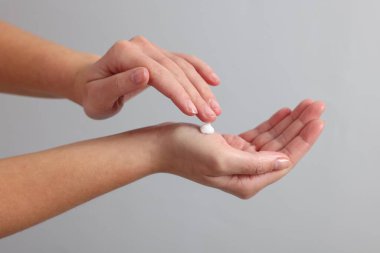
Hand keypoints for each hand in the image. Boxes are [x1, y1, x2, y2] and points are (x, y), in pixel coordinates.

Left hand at [74, 36, 220, 119]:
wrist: (91, 83)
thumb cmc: (92, 93)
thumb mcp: (97, 97)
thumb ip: (118, 85)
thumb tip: (144, 74)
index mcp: (125, 53)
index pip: (158, 73)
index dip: (177, 92)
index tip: (192, 111)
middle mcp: (141, 47)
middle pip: (175, 70)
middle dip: (195, 94)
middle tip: (210, 115)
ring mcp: (152, 49)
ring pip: (184, 66)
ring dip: (202, 88)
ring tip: (214, 108)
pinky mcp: (159, 56)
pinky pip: (184, 61)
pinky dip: (200, 71)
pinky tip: (213, 81)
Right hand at [155, 99, 323, 198]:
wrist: (160, 145)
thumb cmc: (183, 152)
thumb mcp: (221, 158)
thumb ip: (255, 164)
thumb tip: (284, 162)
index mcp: (246, 180)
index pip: (283, 161)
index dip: (303, 141)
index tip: (317, 121)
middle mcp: (246, 172)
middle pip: (281, 148)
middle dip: (300, 127)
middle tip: (316, 107)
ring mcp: (240, 158)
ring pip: (272, 139)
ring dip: (289, 122)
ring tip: (305, 105)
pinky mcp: (233, 146)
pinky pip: (259, 134)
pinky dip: (272, 123)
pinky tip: (283, 113)